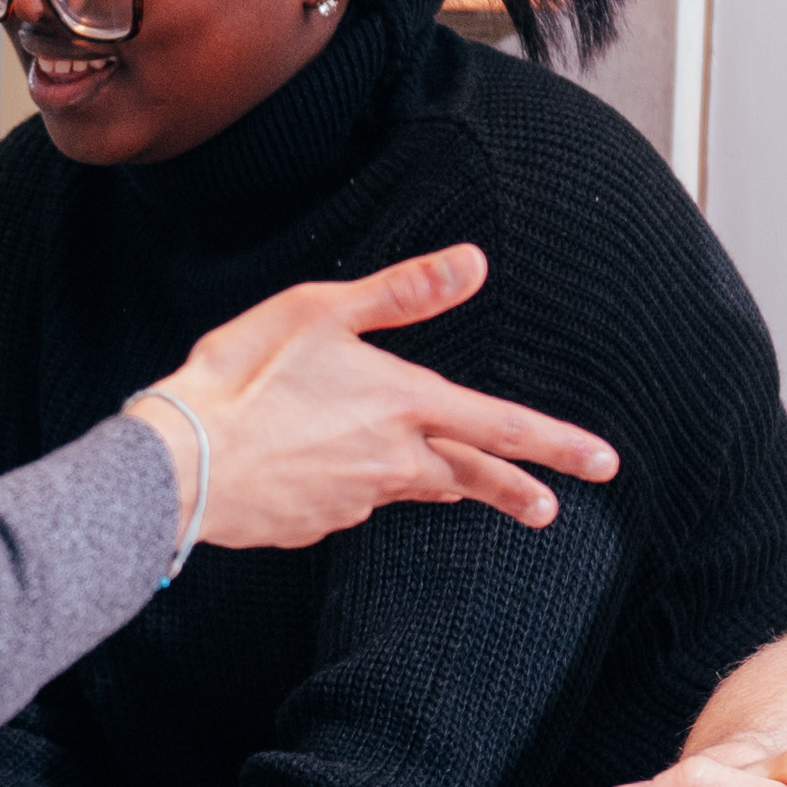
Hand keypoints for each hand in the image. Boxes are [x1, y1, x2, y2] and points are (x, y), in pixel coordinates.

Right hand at [132, 247, 618, 549]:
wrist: (180, 465)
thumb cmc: (243, 376)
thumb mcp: (321, 312)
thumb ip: (402, 292)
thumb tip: (474, 263)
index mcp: (403, 404)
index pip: (502, 428)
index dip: (558, 444)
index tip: (606, 464)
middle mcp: (392, 460)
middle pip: (471, 477)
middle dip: (515, 491)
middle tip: (548, 510)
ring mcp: (356, 499)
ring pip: (408, 486)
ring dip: (431, 482)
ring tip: (444, 482)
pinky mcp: (317, 523)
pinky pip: (349, 500)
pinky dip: (348, 483)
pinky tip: (317, 467)